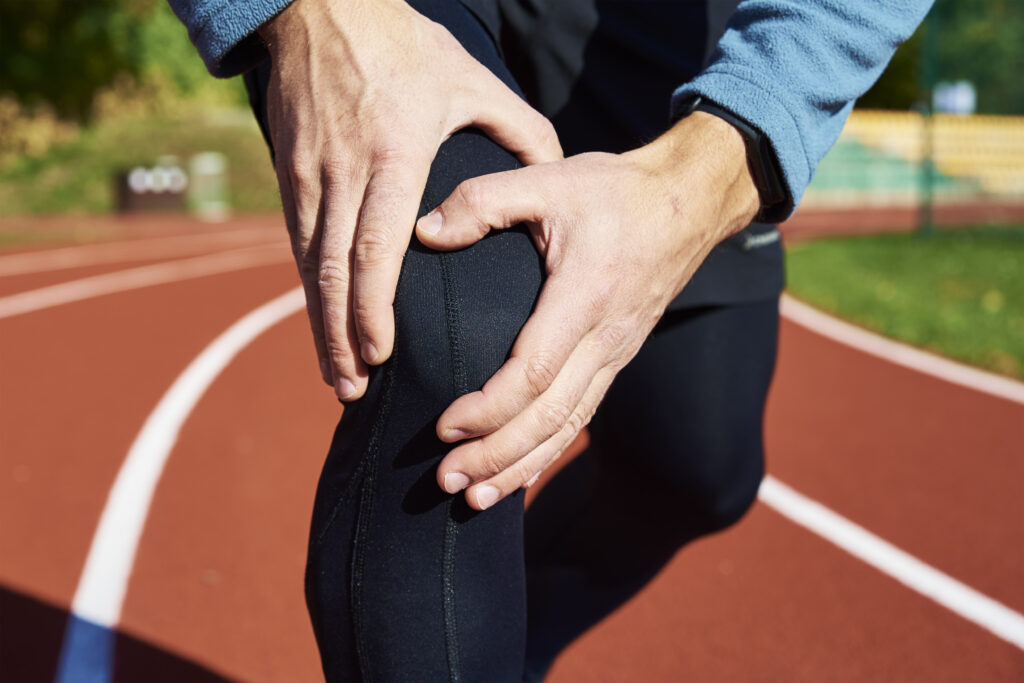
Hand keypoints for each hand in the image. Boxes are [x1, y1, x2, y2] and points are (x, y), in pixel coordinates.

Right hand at [259, 0, 560, 399]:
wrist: (317, 9)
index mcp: (394, 156)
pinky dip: (309, 292)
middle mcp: (345, 174)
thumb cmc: (404, 47)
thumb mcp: (472, 81)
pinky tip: (321, 324)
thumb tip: (556, 175)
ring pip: (310, 266)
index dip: (374, 308)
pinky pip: (298, 245)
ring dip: (320, 326)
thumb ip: (522, 131)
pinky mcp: (290, 176)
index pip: (377, 247)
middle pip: (336, 272)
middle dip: (341, 338)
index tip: (381, 355)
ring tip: (336, 375)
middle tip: (354, 390)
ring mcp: (310, 177)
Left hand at [417, 112, 759, 509]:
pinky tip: (517, 476)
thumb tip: (422, 230)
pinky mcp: (616, 359)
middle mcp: (606, 338)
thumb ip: (481, 200)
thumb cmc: (615, 191)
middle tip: (446, 482)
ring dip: (519, 466)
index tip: (443, 427)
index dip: (489, 408)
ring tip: (474, 499)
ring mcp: (615, 354)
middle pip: (551, 417)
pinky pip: (581, 417)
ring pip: (568, 427)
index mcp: (584, 297)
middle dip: (496, 456)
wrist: (688, 203)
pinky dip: (546, 452)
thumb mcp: (548, 180)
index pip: (536, 373)